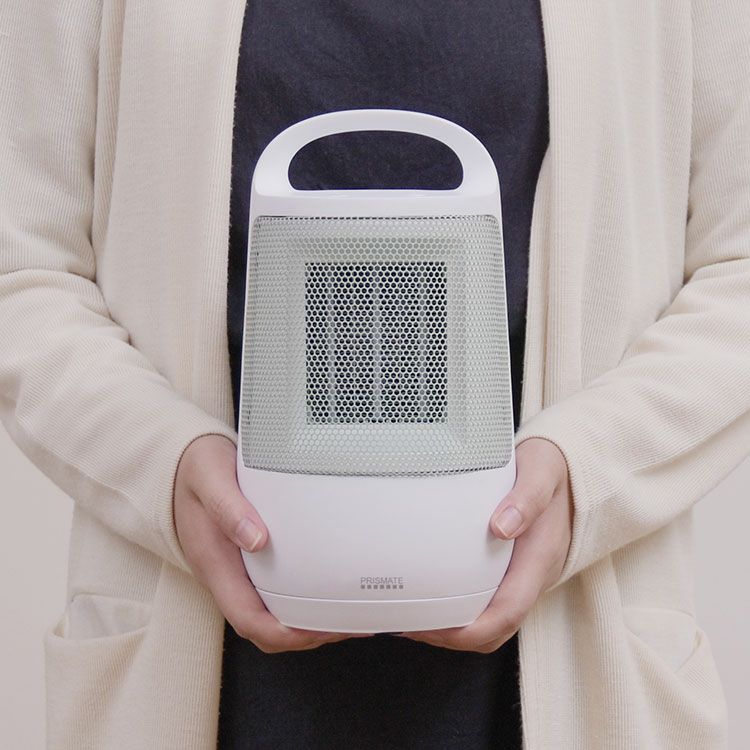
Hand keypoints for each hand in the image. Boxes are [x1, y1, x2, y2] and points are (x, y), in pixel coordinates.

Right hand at [174, 434, 367, 652]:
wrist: (179, 462)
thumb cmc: (195, 468)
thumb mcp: (208, 476)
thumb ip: (228, 507)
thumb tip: (256, 540)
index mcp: (215, 563)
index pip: (248, 619)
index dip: (284, 634)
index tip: (318, 630)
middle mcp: (224, 576)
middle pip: (264, 629)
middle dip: (305, 636)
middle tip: (346, 626)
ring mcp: (234, 572)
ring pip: (269, 615)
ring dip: (306, 624)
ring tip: (345, 616)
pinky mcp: (244, 562)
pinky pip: (272, 594)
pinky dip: (301, 601)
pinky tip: (325, 589)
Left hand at [402, 437, 572, 652]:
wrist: (571, 467)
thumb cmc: (552, 468)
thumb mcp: (541, 472)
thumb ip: (526, 498)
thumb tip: (502, 527)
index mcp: (539, 558)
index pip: (507, 613)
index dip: (469, 630)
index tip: (434, 627)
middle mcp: (532, 575)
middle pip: (496, 629)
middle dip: (454, 637)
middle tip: (412, 625)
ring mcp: (524, 575)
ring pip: (492, 620)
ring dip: (456, 628)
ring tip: (417, 616)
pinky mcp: (514, 569)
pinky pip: (490, 602)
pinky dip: (462, 609)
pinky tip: (436, 594)